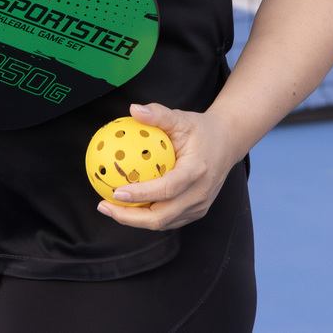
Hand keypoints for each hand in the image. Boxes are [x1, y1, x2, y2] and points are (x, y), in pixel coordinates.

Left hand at [95, 102, 245, 231]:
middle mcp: (199, 194)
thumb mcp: (182, 118)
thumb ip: (158, 114)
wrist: (228, 143)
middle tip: (104, 206)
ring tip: (110, 207)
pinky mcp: (196, 211)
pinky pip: (168, 219)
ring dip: (135, 220)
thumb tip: (133, 109)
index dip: (141, 195)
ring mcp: (199, 206)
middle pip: (162, 216)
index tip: (116, 192)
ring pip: (164, 222)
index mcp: (197, 172)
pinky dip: (146, 216)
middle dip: (130, 217)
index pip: (167, 189)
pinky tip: (127, 206)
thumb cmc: (202, 130)